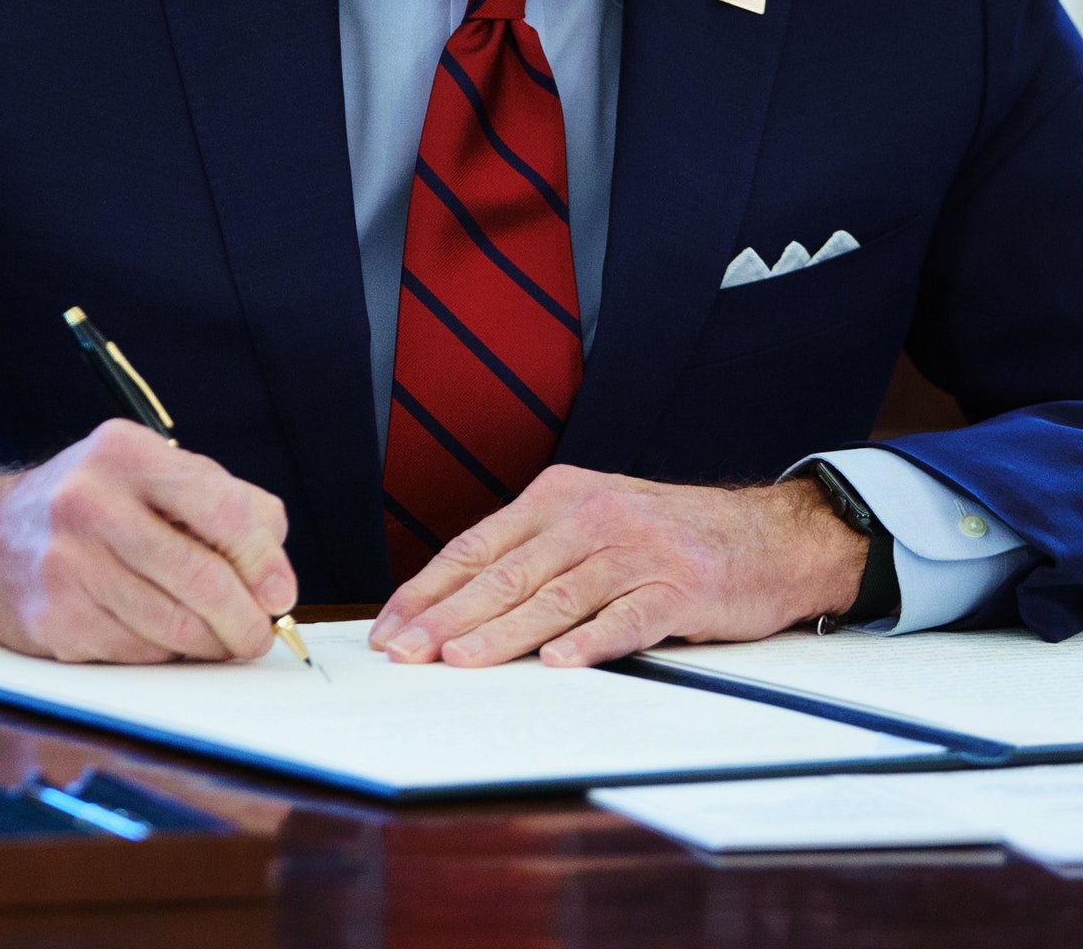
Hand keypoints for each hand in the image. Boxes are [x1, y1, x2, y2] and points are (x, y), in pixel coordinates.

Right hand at [0, 419, 296, 662]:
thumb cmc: (92, 508)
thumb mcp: (149, 475)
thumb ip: (224, 505)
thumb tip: (276, 576)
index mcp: (126, 453)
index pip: (220, 506)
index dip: (262, 558)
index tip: (279, 592)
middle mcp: (92, 501)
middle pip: (202, 576)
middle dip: (245, 618)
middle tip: (258, 634)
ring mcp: (68, 563)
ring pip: (174, 625)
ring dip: (211, 644)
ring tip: (218, 639)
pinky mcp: (55, 619)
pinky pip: (139, 652)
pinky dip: (165, 654)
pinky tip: (161, 637)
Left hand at [367, 465, 866, 667]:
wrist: (769, 533)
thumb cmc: (667, 536)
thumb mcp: (593, 523)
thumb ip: (534, 554)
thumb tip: (456, 606)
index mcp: (558, 496)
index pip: (475, 546)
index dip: (427, 589)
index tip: (388, 627)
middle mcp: (590, 515)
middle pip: (506, 572)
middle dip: (447, 616)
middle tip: (405, 653)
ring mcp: (636, 548)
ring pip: (555, 595)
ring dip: (503, 633)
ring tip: (461, 661)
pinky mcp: (680, 584)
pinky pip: (627, 617)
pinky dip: (590, 640)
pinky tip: (558, 662)